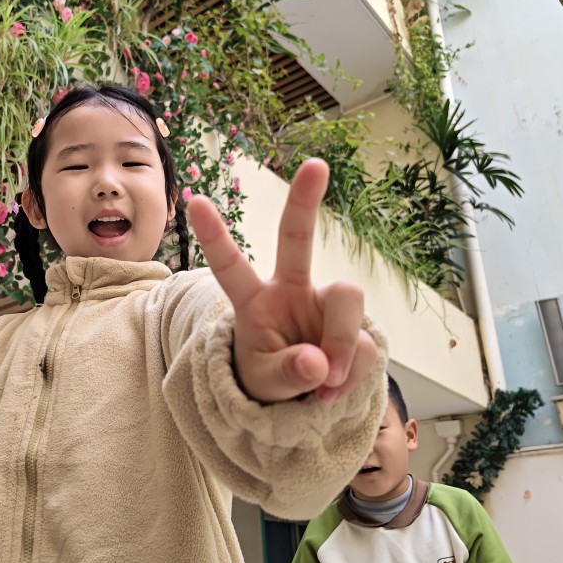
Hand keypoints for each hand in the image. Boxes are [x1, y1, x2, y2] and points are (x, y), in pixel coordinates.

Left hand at [188, 158, 376, 403]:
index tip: (194, 200)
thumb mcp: (266, 385)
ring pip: (348, 300)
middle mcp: (291, 289)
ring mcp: (326, 300)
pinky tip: (336, 387)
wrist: (305, 398)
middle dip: (305, 200)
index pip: (231, 266)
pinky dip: (354, 372)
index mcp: (255, 301)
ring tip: (326, 385)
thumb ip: (287, 375)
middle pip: (297, 238)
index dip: (215, 236)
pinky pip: (367, 341)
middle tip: (315, 164)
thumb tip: (318, 363)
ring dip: (344, 347)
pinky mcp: (357, 318)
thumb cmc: (270, 379)